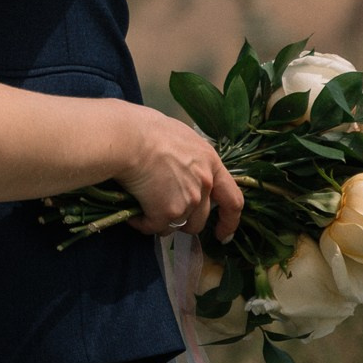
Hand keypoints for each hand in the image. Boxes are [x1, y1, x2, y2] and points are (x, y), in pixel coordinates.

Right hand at [116, 107, 243, 240]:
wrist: (129, 139)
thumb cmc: (146, 129)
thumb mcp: (179, 137)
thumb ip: (188, 157)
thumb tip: (179, 165)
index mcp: (210, 163)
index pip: (233, 200)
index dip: (229, 221)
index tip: (222, 234)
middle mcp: (204, 185)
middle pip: (200, 219)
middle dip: (183, 223)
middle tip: (164, 215)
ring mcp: (188, 201)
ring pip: (176, 226)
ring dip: (161, 221)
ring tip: (142, 210)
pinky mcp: (167, 213)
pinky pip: (153, 227)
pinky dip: (142, 223)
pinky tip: (131, 214)